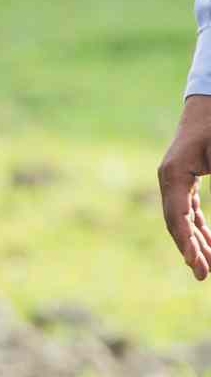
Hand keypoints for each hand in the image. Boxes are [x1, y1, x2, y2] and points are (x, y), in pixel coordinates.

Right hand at [157, 95, 210, 280]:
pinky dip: (198, 229)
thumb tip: (208, 223)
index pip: (177, 215)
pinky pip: (189, 211)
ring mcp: (174, 179)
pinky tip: (207, 246)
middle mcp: (169, 178)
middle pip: (177, 223)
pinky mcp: (184, 179)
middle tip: (204, 276)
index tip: (197, 264)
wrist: (210, 100)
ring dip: (195, 243)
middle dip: (192, 250)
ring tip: (207, 269)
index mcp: (173, 172)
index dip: (186, 242)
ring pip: (182, 220)